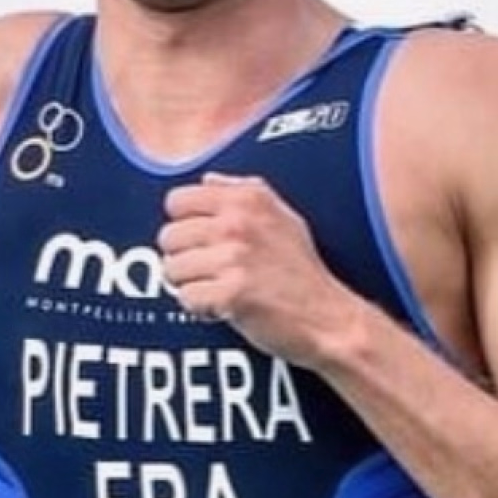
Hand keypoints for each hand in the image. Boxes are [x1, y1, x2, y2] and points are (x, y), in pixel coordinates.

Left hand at [158, 172, 361, 366]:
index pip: (177, 201)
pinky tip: (225, 307)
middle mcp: (237, 223)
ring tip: (219, 288)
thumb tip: (206, 180)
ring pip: (172, 269)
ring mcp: (233, 258)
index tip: (202, 242)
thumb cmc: (302, 272)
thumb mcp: (282, 217)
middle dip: (185, 258)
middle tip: (211, 271)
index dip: (184, 225)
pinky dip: (201, 308)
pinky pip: (187, 298)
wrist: (328, 317)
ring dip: (191, 284)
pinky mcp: (230, 294)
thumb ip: (241, 192)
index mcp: (246, 199)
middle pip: (169, 236)